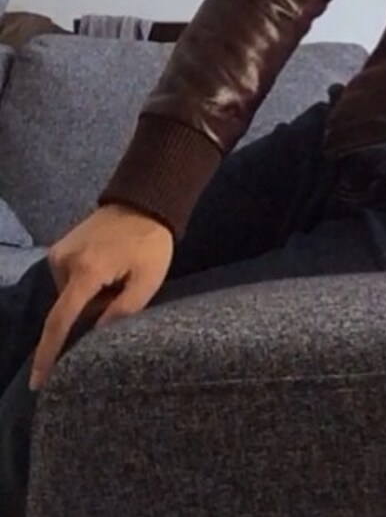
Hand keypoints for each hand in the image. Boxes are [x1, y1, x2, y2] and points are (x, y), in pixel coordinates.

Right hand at [30, 203, 173, 391]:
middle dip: (92, 311)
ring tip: (118, 276)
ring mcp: (59, 252)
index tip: (38, 382)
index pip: (60, 321)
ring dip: (91, 297)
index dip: (48, 354)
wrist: (144, 201)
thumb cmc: (151, 242)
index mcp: (86, 271)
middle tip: (123, 290)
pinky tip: (108, 270)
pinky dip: (86, 284)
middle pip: (69, 308)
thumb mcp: (148, 280)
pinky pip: (69, 280)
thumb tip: (96, 334)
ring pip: (70, 295)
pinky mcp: (60, 248)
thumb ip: (123, 311)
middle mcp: (63, 262)